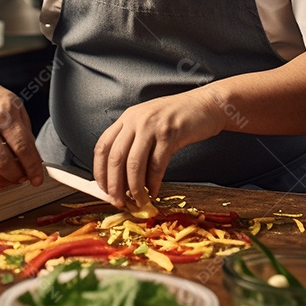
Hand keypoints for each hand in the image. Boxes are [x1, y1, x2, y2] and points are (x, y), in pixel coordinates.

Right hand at [0, 76, 42, 185]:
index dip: (32, 167)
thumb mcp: (16, 107)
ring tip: (10, 176)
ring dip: (1, 179)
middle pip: (3, 163)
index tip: (38, 179)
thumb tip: (33, 162)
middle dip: (17, 176)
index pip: (22, 148)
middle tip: (23, 178)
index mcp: (4, 114)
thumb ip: (25, 133)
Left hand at [93, 88, 226, 206]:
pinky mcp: (171, 134)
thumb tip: (120, 178)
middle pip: (115, 158)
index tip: (103, 189)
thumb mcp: (148, 123)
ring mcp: (153, 126)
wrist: (206, 104)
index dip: (100, 171)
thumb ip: (133, 143)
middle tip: (119, 201)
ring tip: (138, 200)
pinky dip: (153, 183)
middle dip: (115, 185)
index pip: (102, 146)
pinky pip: (157, 165)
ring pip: (134, 164)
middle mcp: (136, 120)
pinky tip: (154, 191)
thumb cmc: (177, 117)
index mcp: (127, 118)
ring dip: (134, 188)